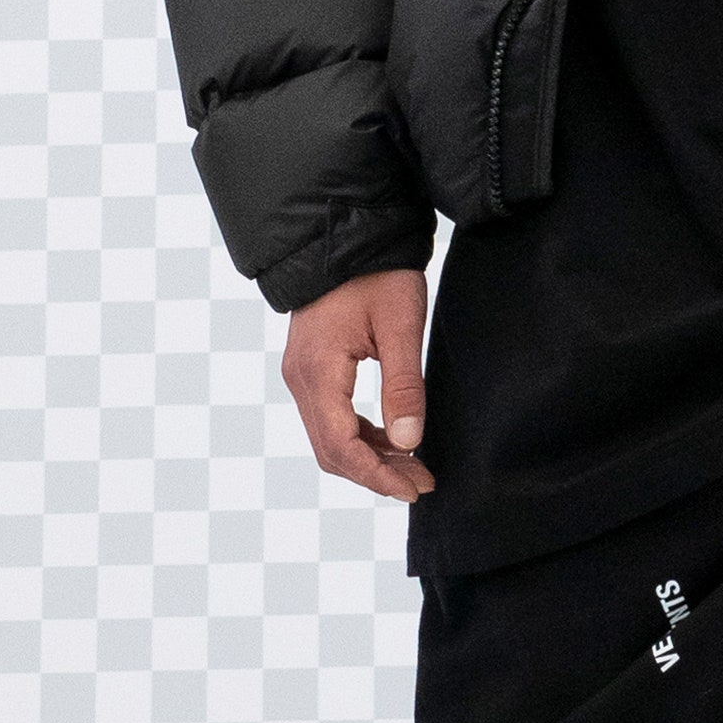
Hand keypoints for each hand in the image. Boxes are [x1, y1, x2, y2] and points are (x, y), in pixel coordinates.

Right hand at [281, 268, 434, 499]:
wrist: (346, 234)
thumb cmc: (377, 274)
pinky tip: (393, 440)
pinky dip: (360, 436)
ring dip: (369, 458)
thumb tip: (409, 442)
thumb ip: (404, 385)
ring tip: (414, 467)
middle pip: (330, 449)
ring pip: (329, 437)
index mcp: (318, 370)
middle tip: (421, 483)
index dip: (376, 475)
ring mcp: (301, 374)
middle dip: (375, 473)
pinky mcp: (311, 369)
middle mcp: (300, 377)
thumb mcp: (401, 325)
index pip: (340, 444)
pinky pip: (330, 417)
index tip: (414, 488)